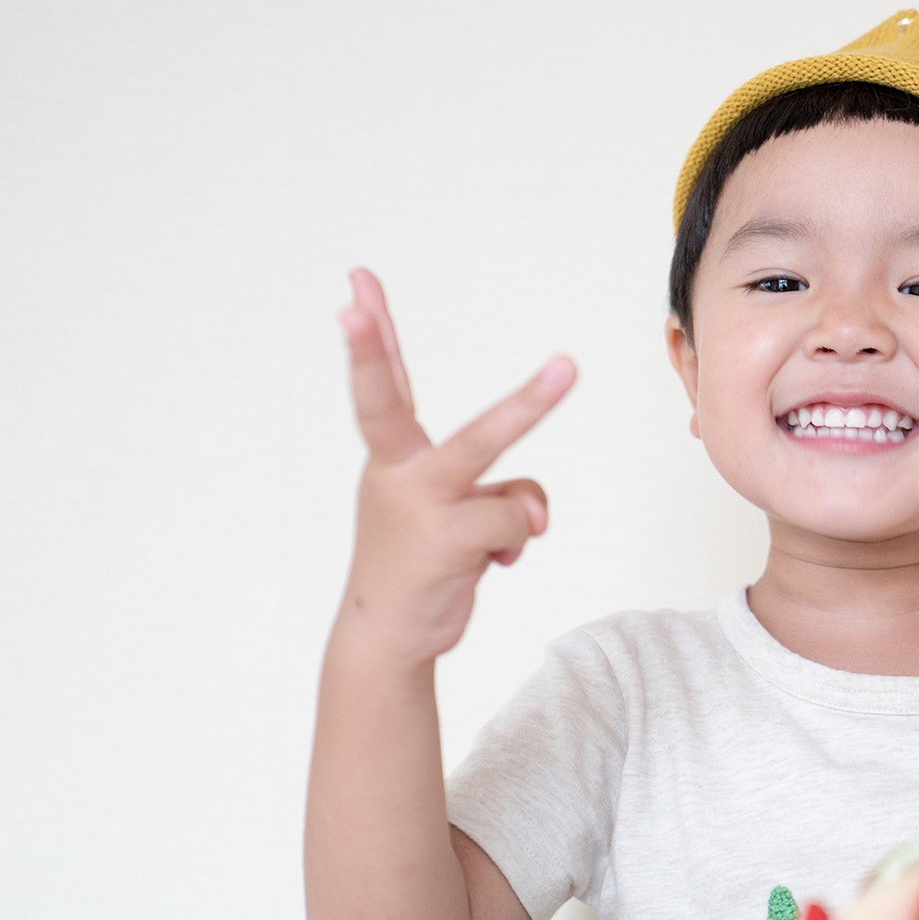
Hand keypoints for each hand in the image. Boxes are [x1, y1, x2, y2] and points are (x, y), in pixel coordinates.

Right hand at [336, 267, 574, 662]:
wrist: (388, 638)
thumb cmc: (423, 563)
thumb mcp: (457, 519)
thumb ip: (498, 496)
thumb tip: (534, 515)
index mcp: (392, 459)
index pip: (383, 386)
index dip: (371, 334)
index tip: (356, 281)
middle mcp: (395, 473)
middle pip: (387, 400)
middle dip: (371, 347)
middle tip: (351, 299)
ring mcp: (416, 505)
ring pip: (486, 442)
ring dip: (532, 402)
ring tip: (567, 365)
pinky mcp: (444, 541)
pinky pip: (515, 518)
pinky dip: (515, 541)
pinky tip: (490, 563)